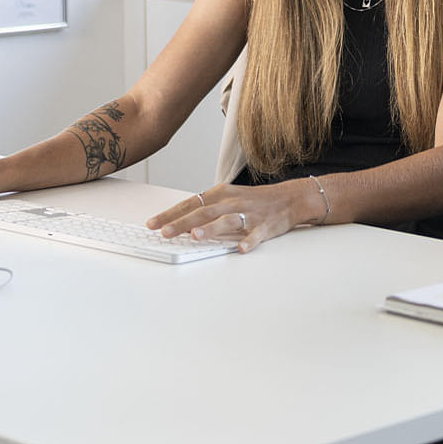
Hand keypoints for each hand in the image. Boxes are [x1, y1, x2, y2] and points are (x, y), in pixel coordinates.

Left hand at [144, 180, 319, 253]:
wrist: (290, 198)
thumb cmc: (255, 201)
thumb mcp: (228, 198)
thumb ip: (206, 209)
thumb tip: (180, 221)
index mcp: (221, 195)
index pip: (191, 204)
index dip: (171, 214)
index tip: (152, 224)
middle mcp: (232, 202)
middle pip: (204, 212)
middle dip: (182, 223)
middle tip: (164, 233)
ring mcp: (249, 214)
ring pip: (227, 221)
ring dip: (212, 229)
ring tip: (196, 236)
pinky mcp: (265, 226)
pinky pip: (257, 234)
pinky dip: (249, 241)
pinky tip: (241, 248)